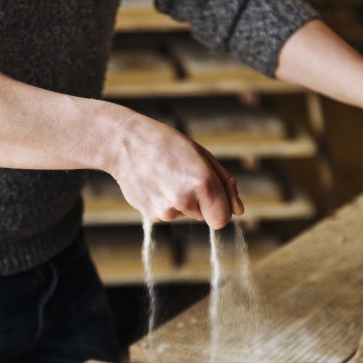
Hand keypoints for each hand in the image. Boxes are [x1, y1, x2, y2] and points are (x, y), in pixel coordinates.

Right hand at [107, 113, 243, 228]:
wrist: (125, 143)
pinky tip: (155, 183)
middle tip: (183, 175)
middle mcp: (183, 200)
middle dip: (201, 200)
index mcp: (202, 183)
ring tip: (167, 177)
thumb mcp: (203, 156)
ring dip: (182, 201)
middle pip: (205, 216)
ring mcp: (165, 211)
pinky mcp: (150, 215)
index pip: (222, 219)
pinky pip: (169, 214)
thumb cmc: (168, 144)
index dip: (221, 209)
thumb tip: (238, 211)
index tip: (214, 197)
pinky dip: (165, 202)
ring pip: (186, 214)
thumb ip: (225, 185)